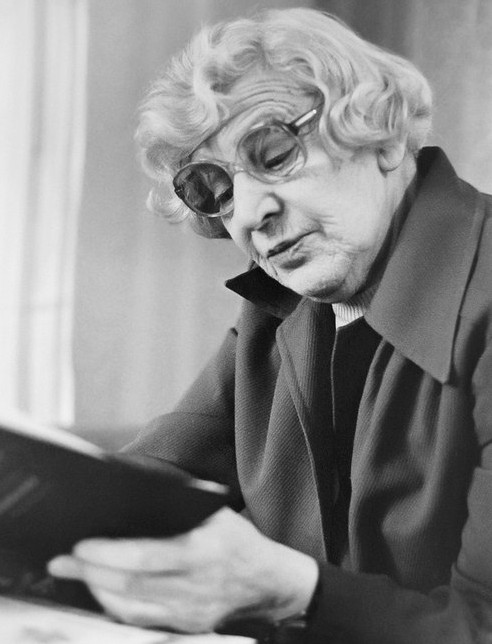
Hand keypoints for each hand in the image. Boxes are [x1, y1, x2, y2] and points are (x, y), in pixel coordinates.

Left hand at [48, 507, 318, 632]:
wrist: (269, 583)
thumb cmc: (239, 540)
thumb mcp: (218, 513)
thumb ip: (183, 504)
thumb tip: (138, 487)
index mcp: (203, 551)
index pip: (148, 558)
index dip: (110, 555)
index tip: (82, 545)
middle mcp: (195, 586)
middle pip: (131, 586)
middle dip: (90, 573)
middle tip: (61, 560)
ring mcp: (189, 614)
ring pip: (130, 609)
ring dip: (96, 591)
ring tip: (73, 573)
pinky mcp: (186, 628)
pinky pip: (141, 622)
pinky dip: (114, 606)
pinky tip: (100, 590)